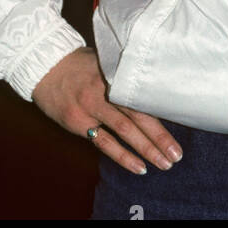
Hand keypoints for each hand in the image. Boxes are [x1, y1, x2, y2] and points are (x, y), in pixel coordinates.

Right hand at [31, 46, 182, 174]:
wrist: (46, 65)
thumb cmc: (81, 63)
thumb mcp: (106, 60)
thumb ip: (125, 75)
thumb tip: (155, 87)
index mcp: (116, 72)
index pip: (144, 94)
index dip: (163, 110)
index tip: (182, 122)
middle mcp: (106, 89)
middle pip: (138, 115)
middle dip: (159, 137)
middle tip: (176, 154)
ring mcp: (91, 106)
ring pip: (124, 130)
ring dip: (146, 149)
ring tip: (164, 163)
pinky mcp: (79, 121)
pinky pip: (105, 143)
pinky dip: (123, 156)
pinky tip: (138, 167)